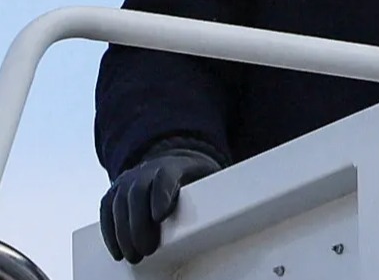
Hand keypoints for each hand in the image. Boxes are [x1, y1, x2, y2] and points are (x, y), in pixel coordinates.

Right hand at [99, 148, 220, 262]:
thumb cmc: (194, 176)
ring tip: (133, 256)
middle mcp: (147, 169)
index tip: (160, 216)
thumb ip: (214, 190)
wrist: (171, 162)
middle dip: (139, 224)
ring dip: (123, 232)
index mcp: (173, 165)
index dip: (161, 195)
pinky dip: (109, 232)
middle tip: (146, 250)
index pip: (165, 176)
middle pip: (137, 193)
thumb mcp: (209, 177)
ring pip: (119, 203)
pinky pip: (107, 210)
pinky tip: (118, 251)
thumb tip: (232, 209)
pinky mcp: (115, 192)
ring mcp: (128, 179)